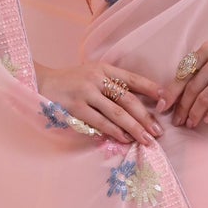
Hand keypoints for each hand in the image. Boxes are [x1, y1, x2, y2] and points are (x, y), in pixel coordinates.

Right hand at [36, 58, 164, 146]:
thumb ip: (112, 83)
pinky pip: (100, 121)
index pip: (132, 78)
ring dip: (134, 128)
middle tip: (158, 131)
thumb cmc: (71, 82)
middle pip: (128, 99)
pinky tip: (125, 139)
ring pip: (117, 113)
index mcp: (104, 68)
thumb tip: (138, 103)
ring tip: (146, 139)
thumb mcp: (92, 74)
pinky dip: (114, 131)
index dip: (151, 89)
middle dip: (146, 116)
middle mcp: (97, 78)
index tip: (166, 100)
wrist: (41, 83)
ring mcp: (86, 93)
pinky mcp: (76, 107)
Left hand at [155, 40, 207, 128]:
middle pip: (192, 88)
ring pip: (205, 98)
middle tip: (177, 121)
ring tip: (191, 123)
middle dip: (182, 108)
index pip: (184, 74)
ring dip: (195, 114)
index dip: (171, 93)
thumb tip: (173, 94)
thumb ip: (199, 70)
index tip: (162, 107)